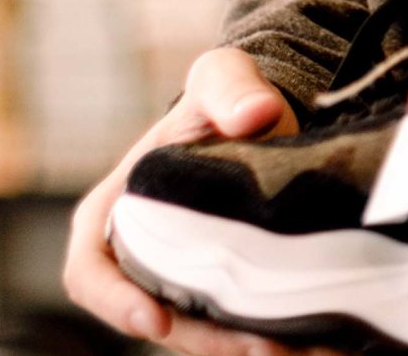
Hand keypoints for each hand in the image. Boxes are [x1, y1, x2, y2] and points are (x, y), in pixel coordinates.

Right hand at [66, 45, 305, 355]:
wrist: (269, 116)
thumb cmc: (226, 96)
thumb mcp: (222, 78)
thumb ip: (230, 88)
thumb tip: (256, 112)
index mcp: (113, 211)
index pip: (90, 271)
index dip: (115, 302)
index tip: (155, 321)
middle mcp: (139, 256)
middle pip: (156, 319)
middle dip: (203, 340)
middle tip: (259, 346)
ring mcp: (181, 280)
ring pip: (202, 333)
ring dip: (242, 348)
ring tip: (299, 348)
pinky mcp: (223, 293)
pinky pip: (237, 327)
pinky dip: (272, 339)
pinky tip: (317, 341)